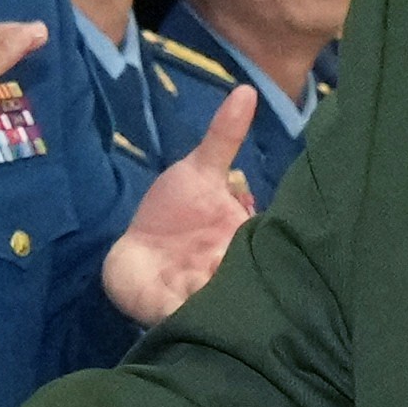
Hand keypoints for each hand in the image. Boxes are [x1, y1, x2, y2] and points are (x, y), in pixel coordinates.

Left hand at [104, 91, 260, 322]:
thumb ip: (224, 136)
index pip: (275, 236)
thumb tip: (245, 90)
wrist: (132, 256)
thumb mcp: (199, 170)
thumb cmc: (171, 214)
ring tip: (213, 278)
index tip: (255, 216)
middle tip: (236, 253)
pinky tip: (185, 300)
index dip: (275, 233)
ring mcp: (211, 294)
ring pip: (230, 298)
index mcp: (248, 236)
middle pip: (258, 272)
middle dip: (253, 266)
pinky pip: (185, 316)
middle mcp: (237, 268)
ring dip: (225, 291)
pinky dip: (187, 311)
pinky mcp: (177, 312)